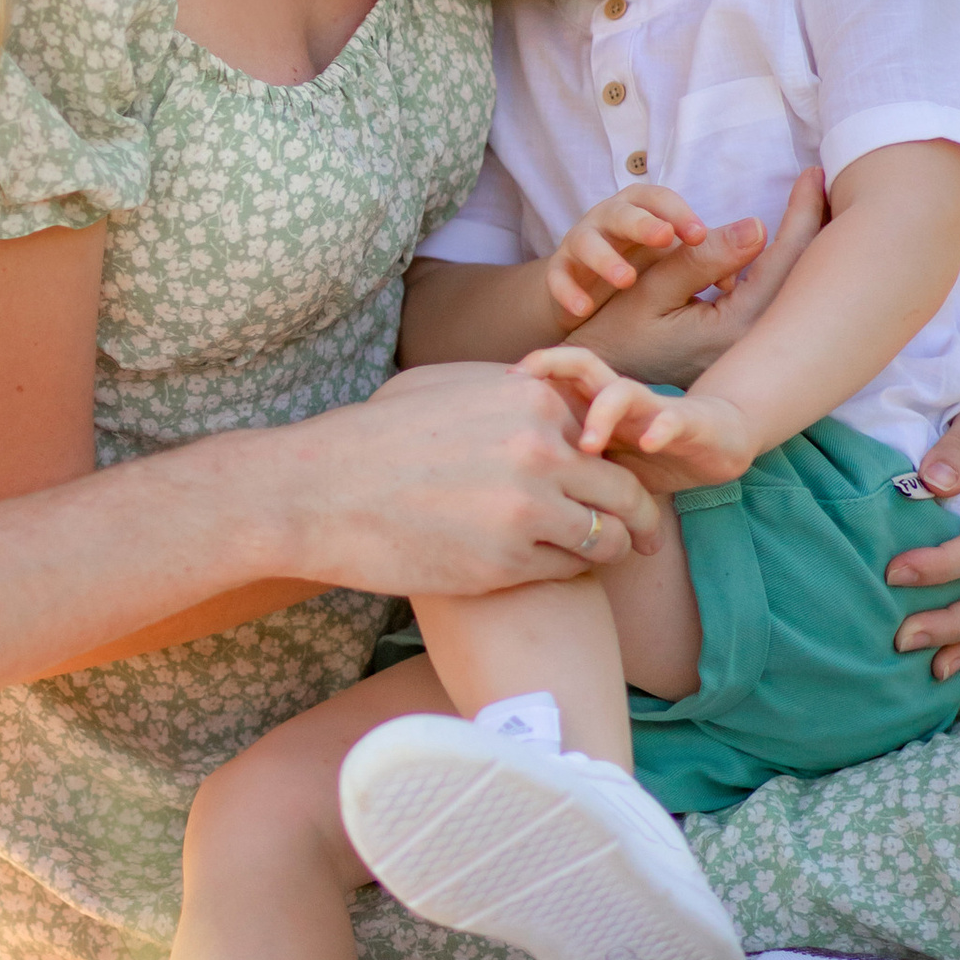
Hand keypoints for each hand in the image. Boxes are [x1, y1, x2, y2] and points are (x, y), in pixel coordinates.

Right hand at [319, 360, 663, 593]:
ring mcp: (528, 507)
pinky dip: (565, 572)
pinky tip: (539, 569)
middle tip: (642, 539)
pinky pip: (568, 570)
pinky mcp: (509, 561)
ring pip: (608, 537)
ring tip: (588, 557)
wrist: (317, 491)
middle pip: (625, 489)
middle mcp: (540, 448)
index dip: (616, 462)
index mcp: (531, 397)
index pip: (610, 432)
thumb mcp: (448, 386)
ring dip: (606, 550)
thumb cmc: (376, 438)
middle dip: (638, 518)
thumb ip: (513, 392)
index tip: (616, 485)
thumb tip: (561, 401)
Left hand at [522, 346, 753, 491]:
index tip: (488, 392)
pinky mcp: (691, 422)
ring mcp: (653, 408)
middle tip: (519, 383)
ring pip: (621, 391)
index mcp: (595, 406)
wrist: (721, 443)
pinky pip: (673, 418)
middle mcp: (621, 399)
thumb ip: (568, 472)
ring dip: (601, 412)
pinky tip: (649, 443)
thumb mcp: (604, 468)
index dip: (524, 378)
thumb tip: (510, 500)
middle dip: (550, 366)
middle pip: (581, 366)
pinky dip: (661, 428)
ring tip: (587, 445)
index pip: (556, 378)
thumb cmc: (653, 457)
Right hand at [546, 183, 708, 323]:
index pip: (659, 199)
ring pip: (587, 241)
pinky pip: (558, 277)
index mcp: (642, 210)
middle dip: (643, 223)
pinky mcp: (561, 273)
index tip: (699, 235)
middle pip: (622, 213)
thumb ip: (707, 259)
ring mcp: (581, 244)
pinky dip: (568, 291)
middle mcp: (608, 220)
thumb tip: (746, 256)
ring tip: (626, 280)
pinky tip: (584, 309)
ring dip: (605, 258)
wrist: (591, 300)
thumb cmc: (645, 273)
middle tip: (664, 238)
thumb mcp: (676, 263)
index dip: (678, 212)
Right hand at [585, 164, 827, 388]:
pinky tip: (793, 248)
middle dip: (816, 223)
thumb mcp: (651, 288)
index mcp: (735, 327)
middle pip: (803, 274)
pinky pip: (784, 302)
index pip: (783, 260)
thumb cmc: (618, 332)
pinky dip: (793, 269)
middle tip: (821, 182)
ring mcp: (757, 349)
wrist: (608, 383)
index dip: (800, 213)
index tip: (812, 174)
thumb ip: (700, 258)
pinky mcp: (751, 350)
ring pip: (798, 289)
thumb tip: (758, 226)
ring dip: (809, 246)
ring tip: (813, 208)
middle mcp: (755, 341)